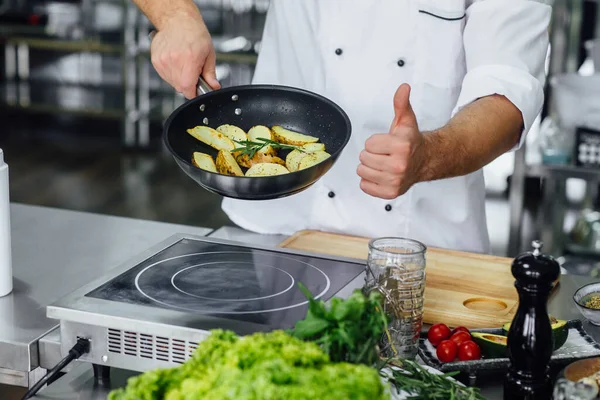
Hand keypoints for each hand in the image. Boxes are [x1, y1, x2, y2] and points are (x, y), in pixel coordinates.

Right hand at [150, 10, 220, 98]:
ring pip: (171, 82)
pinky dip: (171, 72)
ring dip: (179, 78)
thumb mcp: (209, 53)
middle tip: (192, 71)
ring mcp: (163, 61)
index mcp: (189, 60)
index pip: (187, 89)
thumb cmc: (194, 33)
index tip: (197, 90)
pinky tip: (176, 61)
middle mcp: (174, 61)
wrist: (178, 20)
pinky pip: (164, 75)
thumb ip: (211, 74)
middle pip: (180, 87)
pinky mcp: (156, 60)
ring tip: (184, 63)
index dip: (193, 93)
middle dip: (188, 84)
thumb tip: (214, 87)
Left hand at [357, 84, 424, 199]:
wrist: (426, 161)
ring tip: (383, 164)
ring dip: (369, 167)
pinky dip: (370, 181)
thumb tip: (403, 88)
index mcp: (402, 146)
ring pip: (362, 172)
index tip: (387, 143)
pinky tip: (381, 175)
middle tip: (385, 154)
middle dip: (372, 154)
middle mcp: (399, 165)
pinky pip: (365, 186)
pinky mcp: (391, 193)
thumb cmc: (411, 142)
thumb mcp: (405, 120)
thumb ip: (401, 103)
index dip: (375, 142)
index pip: (368, 144)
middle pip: (363, 158)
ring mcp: (395, 180)